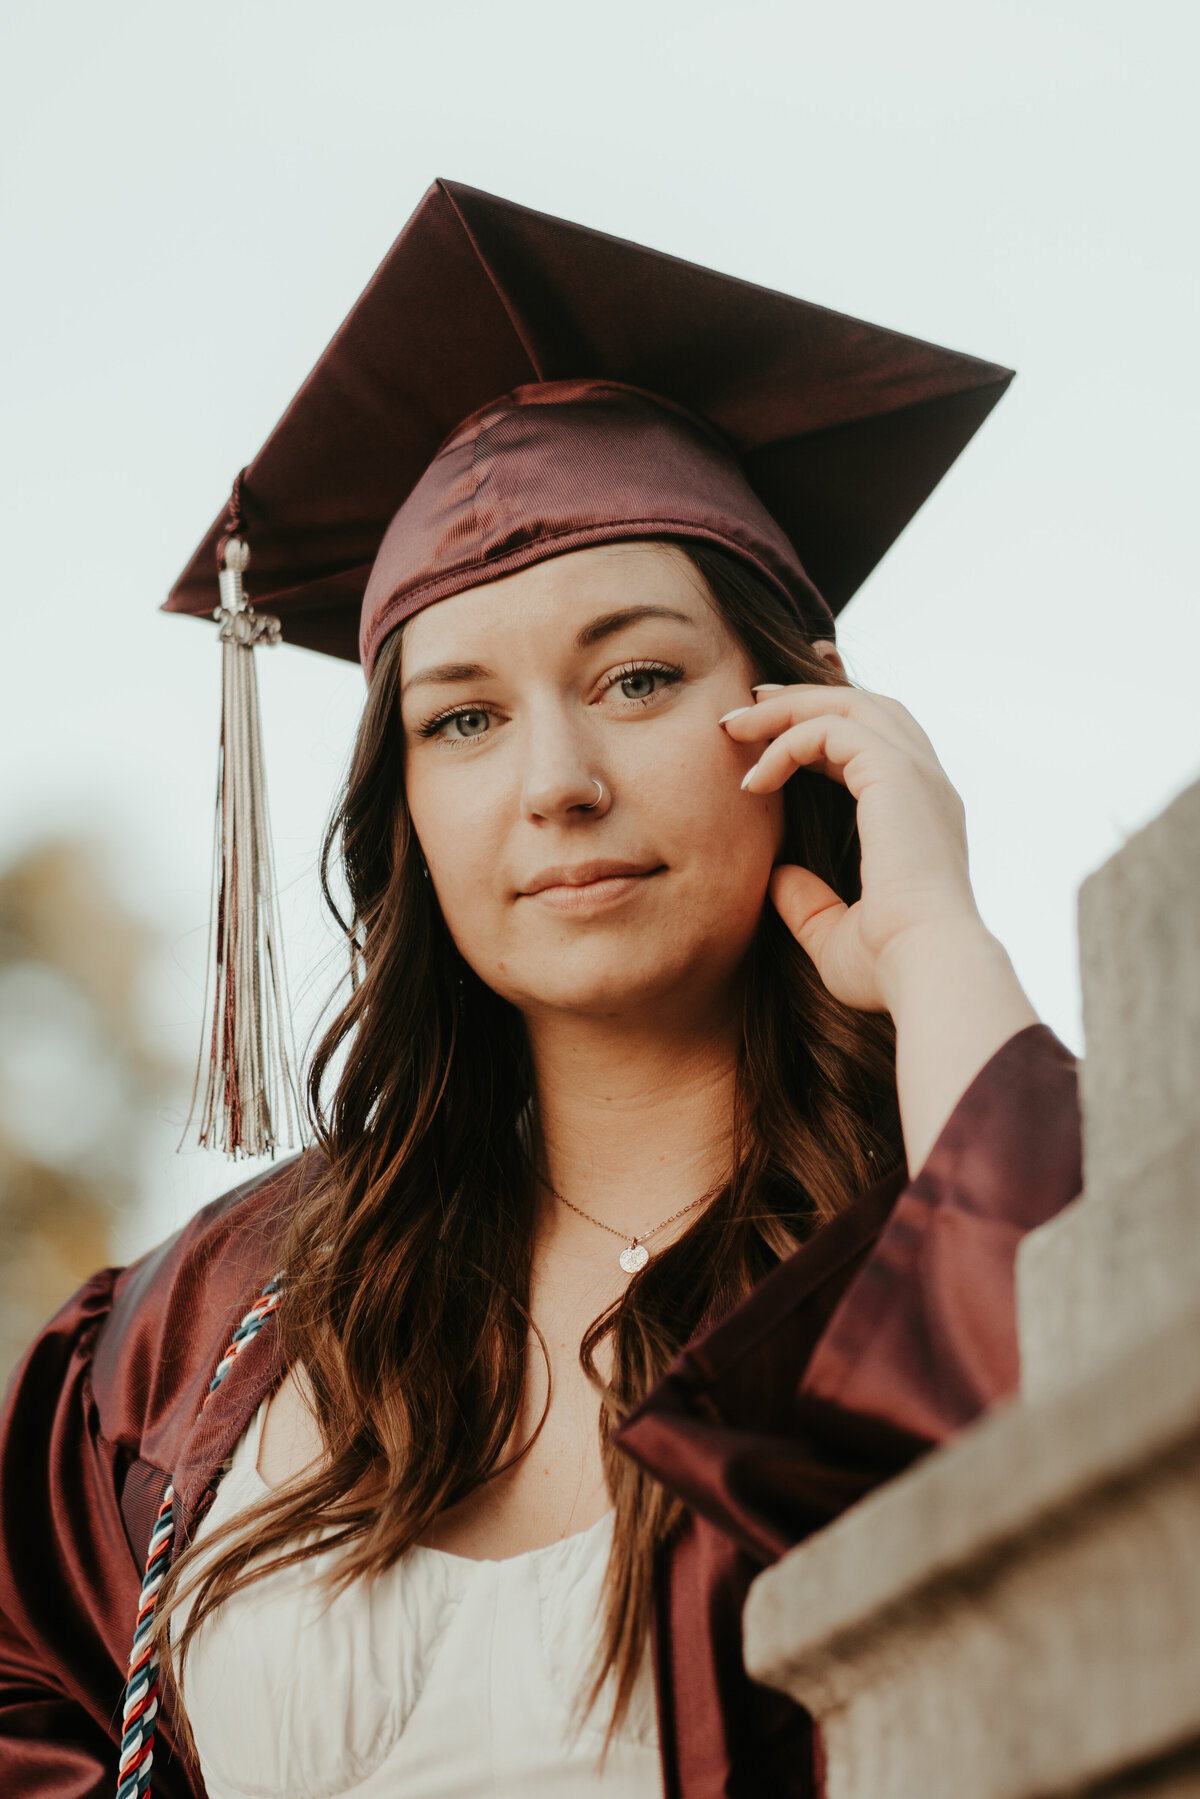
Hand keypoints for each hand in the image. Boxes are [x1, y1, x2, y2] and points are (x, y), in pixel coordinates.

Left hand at [720, 683, 985, 1015]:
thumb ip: (809, 904)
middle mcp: (927, 785)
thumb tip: (776, 878)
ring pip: (848, 705)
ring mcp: (917, 773)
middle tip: (746, 707)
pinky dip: (787, 742)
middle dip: (802, 700)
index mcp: (922, 816)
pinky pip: (830, 730)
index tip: (763, 744)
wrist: (927, 969)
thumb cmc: (891, 968)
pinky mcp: (896, 773)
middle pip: (864, 707)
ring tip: (736, 724)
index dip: (817, 734)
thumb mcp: (836, 935)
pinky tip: (753, 781)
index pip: (874, 744)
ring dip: (788, 708)